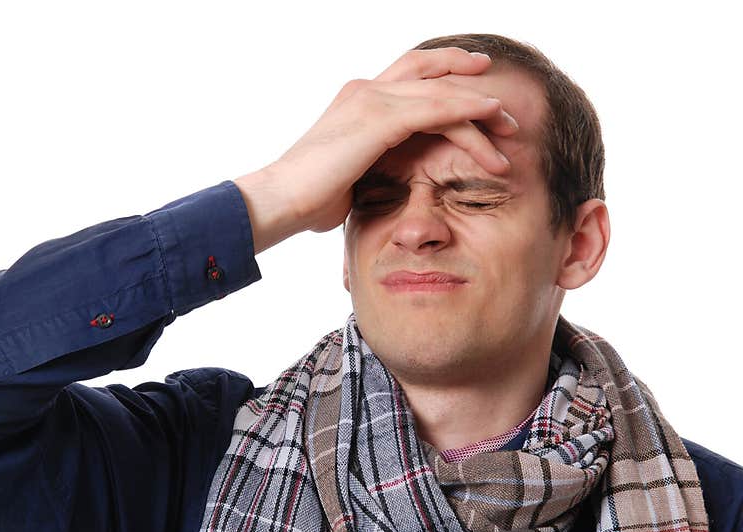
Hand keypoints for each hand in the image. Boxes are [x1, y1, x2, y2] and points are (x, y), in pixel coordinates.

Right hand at [235, 47, 518, 253]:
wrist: (281, 199)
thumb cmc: (308, 199)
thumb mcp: (349, 176)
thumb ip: (372, 166)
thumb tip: (386, 181)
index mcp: (356, 101)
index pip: (409, 76)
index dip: (443, 75)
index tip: (474, 83)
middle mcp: (366, 90)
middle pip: (429, 71)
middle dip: (469, 78)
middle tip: (501, 98)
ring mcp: (372, 99)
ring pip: (440, 92)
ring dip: (480, 105)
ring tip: (510, 124)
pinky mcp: (380, 118)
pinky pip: (437, 108)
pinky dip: (468, 110)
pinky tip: (492, 115)